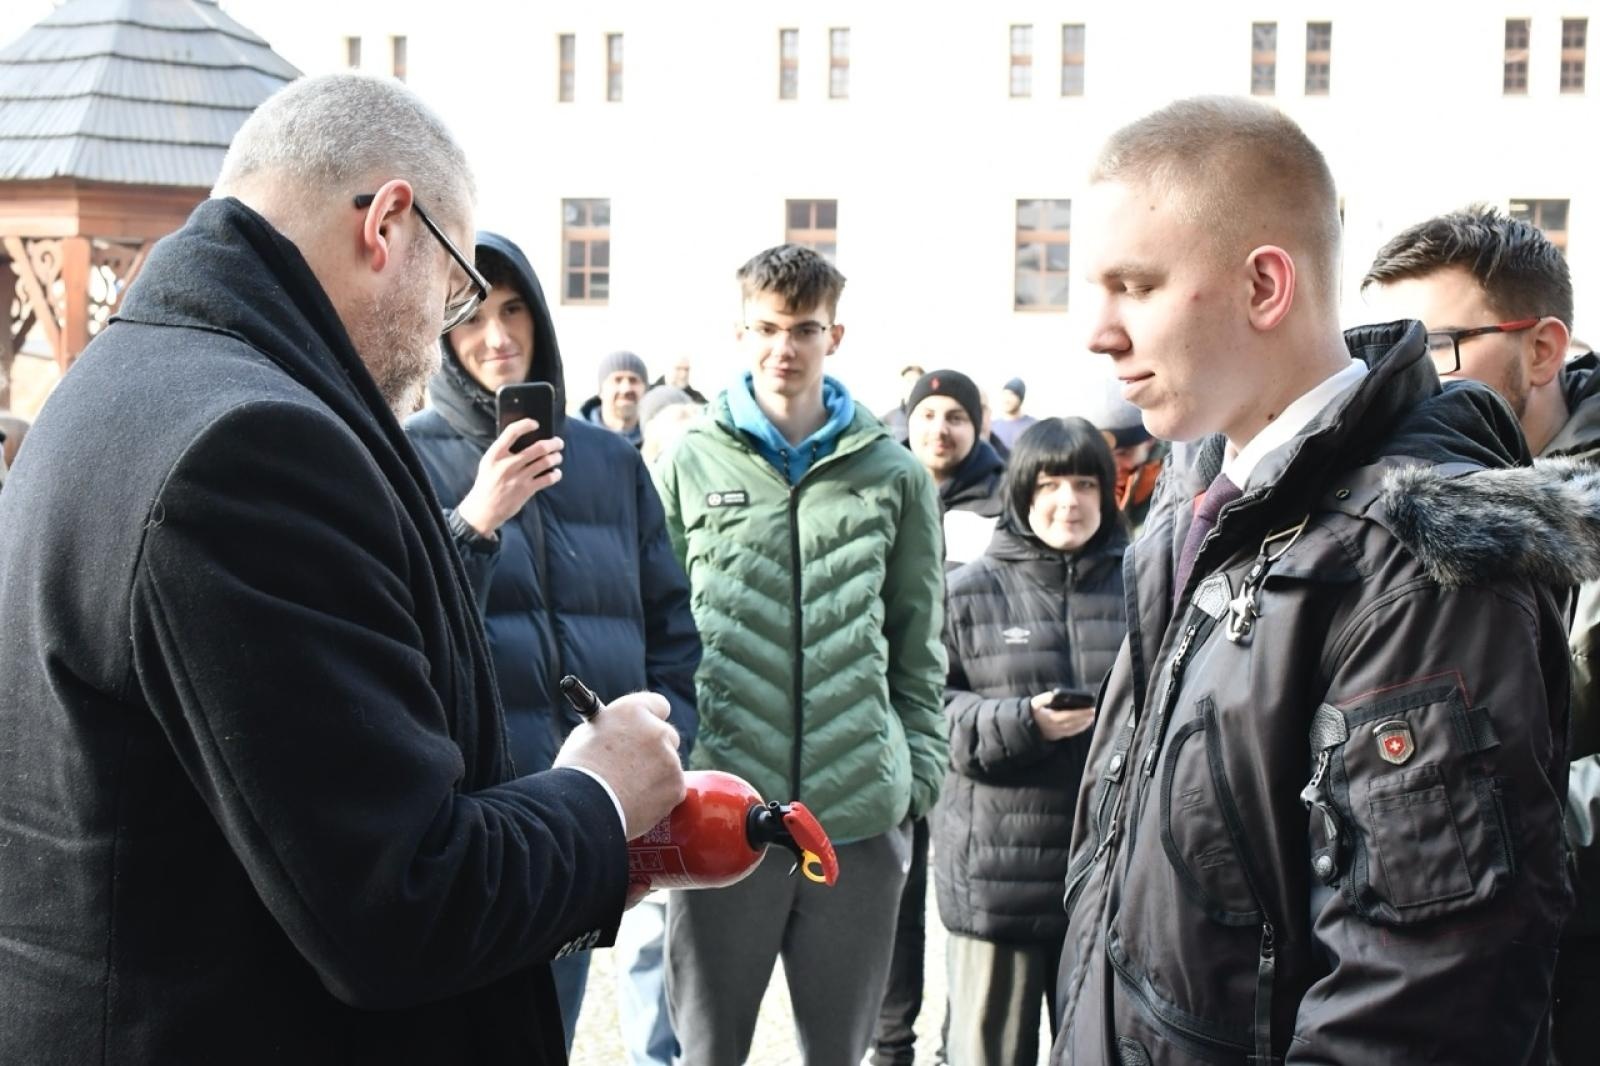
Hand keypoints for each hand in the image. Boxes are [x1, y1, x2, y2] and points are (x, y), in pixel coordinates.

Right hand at [455, 420, 563, 536]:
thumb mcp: (489, 463)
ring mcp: (518, 477)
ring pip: (546, 462)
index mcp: (495, 454)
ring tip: (558, 457)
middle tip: (558, 443)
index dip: (526, 424)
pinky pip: (548, 479)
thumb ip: (503, 451)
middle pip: (538, 447)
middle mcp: (507, 464)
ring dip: (556, 457)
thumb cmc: (488, 483)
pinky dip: (556, 474)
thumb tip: (525, 439)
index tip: (536, 424)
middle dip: (553, 443)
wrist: (484, 508)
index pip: (512, 432)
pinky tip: (556, 473)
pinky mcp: (526, 490)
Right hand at [554, 691, 685, 839]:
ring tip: (630, 791)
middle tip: (638, 765)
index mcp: (632, 711)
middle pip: (668, 736)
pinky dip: (660, 797)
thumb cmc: (577, 771)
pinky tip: (639, 803)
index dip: (652, 718)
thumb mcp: (586, 735)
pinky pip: (672, 789)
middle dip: (656, 749)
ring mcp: (670, 758)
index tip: (647, 728)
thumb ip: (609, 728)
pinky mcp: (676, 785)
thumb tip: (615, 730)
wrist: (584, 808)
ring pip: (670, 765)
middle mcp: (656, 730)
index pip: (658, 705)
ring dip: (657, 774)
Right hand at [1030, 692, 1095, 739]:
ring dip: (1084, 724)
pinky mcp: (1056, 737)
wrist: (1023, 727)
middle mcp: (1054, 728)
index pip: (1069, 715)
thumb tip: (1054, 695)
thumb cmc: (1031, 712)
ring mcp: (1056, 734)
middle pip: (1073, 723)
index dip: (1081, 713)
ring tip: (1092, 717)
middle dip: (1085, 717)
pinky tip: (1085, 724)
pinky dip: (1079, 729)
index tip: (1091, 708)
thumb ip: (1044, 698)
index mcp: (1050, 718)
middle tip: (1095, 711)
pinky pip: (1070, 733)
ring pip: (1073, 729)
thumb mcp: (1034, 703)